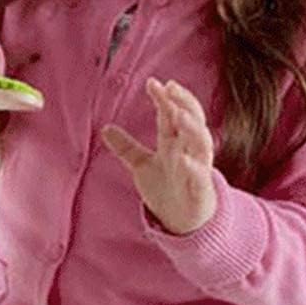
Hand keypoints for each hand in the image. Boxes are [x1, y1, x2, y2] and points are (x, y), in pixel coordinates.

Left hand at [102, 78, 217, 234]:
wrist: (182, 221)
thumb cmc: (167, 189)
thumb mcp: (141, 165)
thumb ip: (126, 147)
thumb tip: (105, 128)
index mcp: (174, 142)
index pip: (171, 113)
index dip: (164, 97)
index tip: (153, 82)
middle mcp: (188, 150)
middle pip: (191, 120)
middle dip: (183, 102)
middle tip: (171, 87)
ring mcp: (197, 168)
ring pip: (201, 142)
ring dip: (191, 127)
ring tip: (178, 113)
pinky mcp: (200, 190)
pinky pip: (199, 176)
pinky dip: (193, 167)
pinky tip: (184, 158)